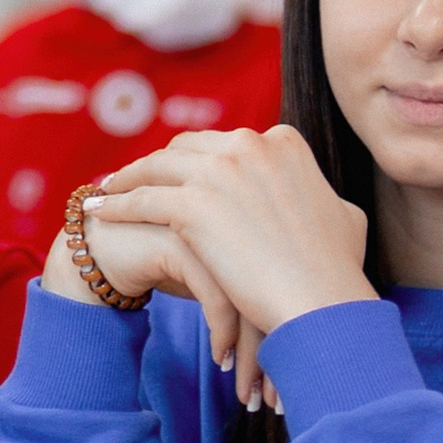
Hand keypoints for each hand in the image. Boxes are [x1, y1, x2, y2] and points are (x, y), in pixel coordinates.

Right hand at [43, 202, 283, 410]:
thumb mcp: (218, 273)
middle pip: (277, 284)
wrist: (100, 252)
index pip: (294, 274)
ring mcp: (209, 219)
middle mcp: (239, 210)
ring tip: (248, 391)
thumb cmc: (166, 263)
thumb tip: (299, 330)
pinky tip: (221, 358)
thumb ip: (256, 285)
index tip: (298, 374)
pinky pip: (216, 293)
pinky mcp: (178, 238)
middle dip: (279, 351)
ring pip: (249, 291)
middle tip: (275, 396)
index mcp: (258, 212)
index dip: (300, 329)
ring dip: (252, 354)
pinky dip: (223, 334)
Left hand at [90, 126, 377, 333]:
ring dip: (127, 179)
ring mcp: (220, 172)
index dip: (197, 160)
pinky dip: (116, 205)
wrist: (322, 301)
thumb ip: (317, 195)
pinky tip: (100, 214)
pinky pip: (140, 200)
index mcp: (283, 142)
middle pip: (186, 148)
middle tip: (135, 179)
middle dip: (159, 164)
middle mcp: (250, 145)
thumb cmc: (336, 272)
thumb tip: (316, 197)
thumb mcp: (342, 216)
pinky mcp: (193, 205)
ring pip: (157, 168)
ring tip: (107, 191)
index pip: (226, 144)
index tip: (179, 174)